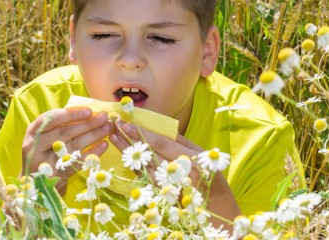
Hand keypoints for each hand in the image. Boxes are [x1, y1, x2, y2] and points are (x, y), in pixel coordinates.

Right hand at [21, 107, 113, 194]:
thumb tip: (89, 112)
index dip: (70, 114)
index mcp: (33, 131)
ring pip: (74, 146)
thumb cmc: (44, 151)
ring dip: (93, 135)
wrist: (36, 183)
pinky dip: (93, 153)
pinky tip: (104, 145)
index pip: (51, 119)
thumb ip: (61, 124)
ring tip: (108, 128)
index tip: (89, 111)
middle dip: (87, 124)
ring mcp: (46, 163)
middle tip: (104, 117)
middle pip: (65, 133)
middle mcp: (36, 147)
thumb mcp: (46, 135)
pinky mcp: (58, 176)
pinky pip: (79, 162)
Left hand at [110, 121, 239, 230]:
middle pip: (147, 153)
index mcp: (188, 159)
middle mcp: (176, 173)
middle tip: (114, 127)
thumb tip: (160, 126)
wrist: (215, 206)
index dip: (141, 133)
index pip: (159, 143)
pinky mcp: (161, 193)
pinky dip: (133, 164)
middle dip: (128, 139)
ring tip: (113, 137)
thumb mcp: (201, 154)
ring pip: (141, 164)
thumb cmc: (210, 175)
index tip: (126, 123)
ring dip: (126, 151)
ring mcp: (167, 185)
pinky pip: (143, 175)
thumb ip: (181, 140)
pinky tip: (123, 154)